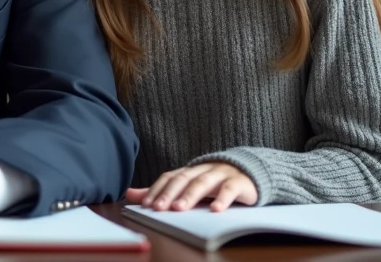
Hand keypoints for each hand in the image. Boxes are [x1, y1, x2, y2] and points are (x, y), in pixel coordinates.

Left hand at [126, 163, 257, 212]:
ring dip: (190, 195)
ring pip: (203, 182)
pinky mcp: (239, 182)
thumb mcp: (188, 187)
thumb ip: (161, 191)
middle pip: (183, 179)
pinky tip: (215, 210)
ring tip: (179, 208)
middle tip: (159, 208)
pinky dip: (222, 199)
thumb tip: (129, 194)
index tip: (147, 205)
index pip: (169, 177)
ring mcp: (221, 174)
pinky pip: (230, 189)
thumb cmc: (215, 182)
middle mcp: (202, 169)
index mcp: (189, 171)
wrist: (251, 172)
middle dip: (169, 193)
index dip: (157, 189)